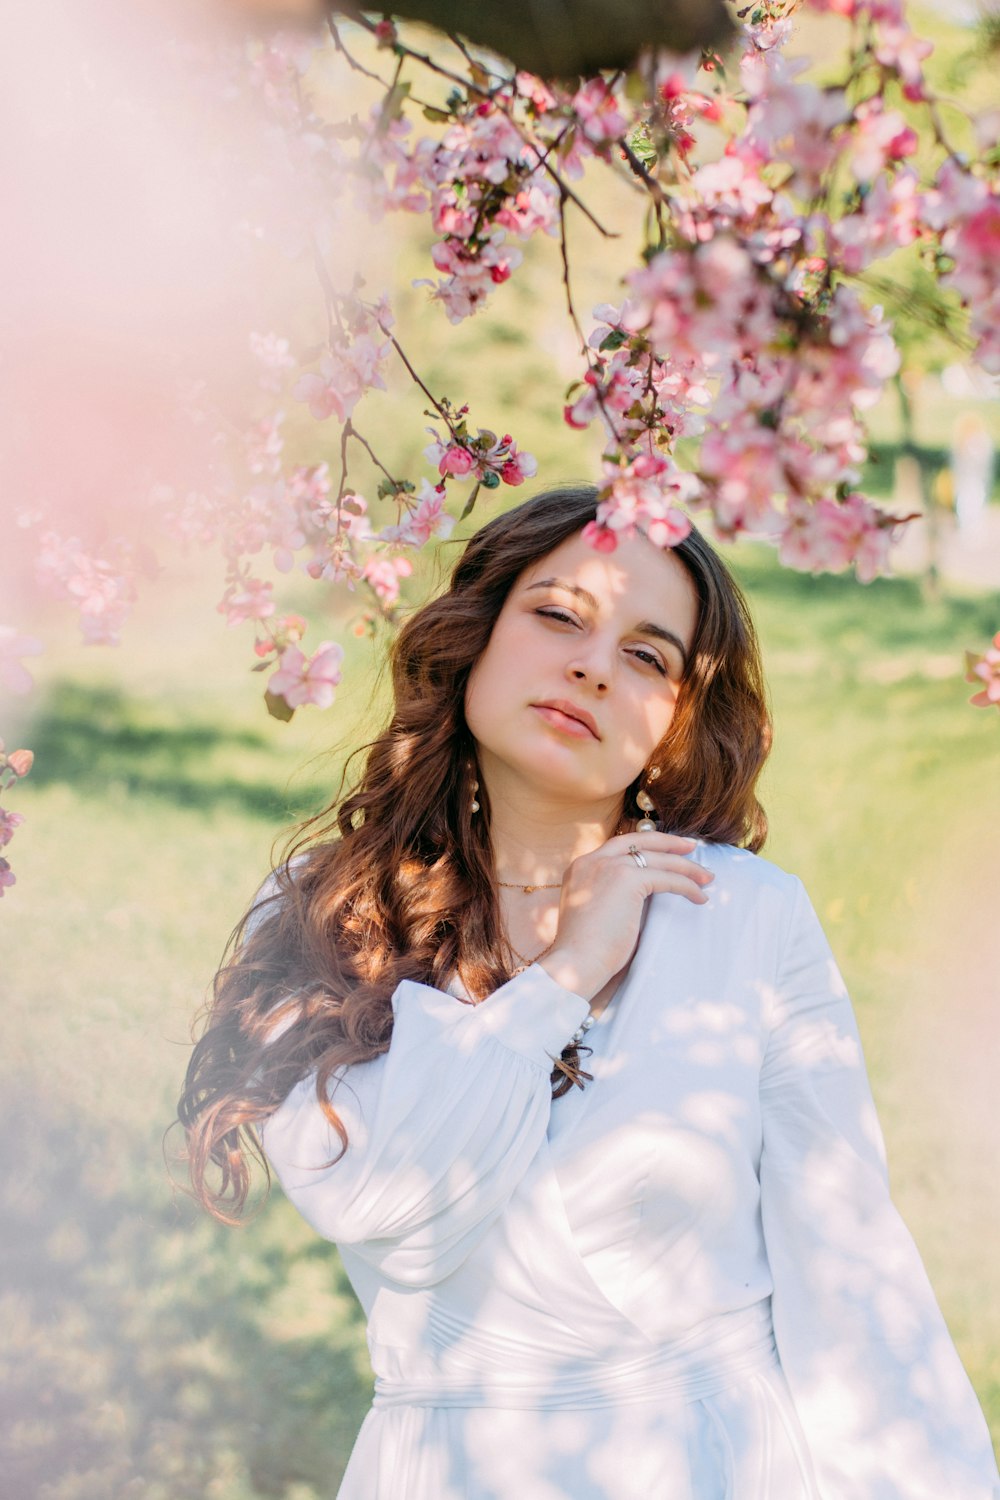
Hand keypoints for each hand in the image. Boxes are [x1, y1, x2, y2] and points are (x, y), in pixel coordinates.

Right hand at [538, 832, 712, 1000]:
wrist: (575, 963)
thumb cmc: (586, 951)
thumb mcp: (595, 912)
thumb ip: (613, 895)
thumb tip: (646, 895)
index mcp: (581, 867)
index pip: (618, 846)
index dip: (644, 845)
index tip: (664, 850)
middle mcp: (592, 861)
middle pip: (639, 841)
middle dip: (669, 842)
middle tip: (691, 847)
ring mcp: (609, 866)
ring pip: (657, 858)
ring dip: (686, 867)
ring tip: (706, 878)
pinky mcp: (626, 879)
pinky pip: (666, 878)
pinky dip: (687, 886)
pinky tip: (699, 897)